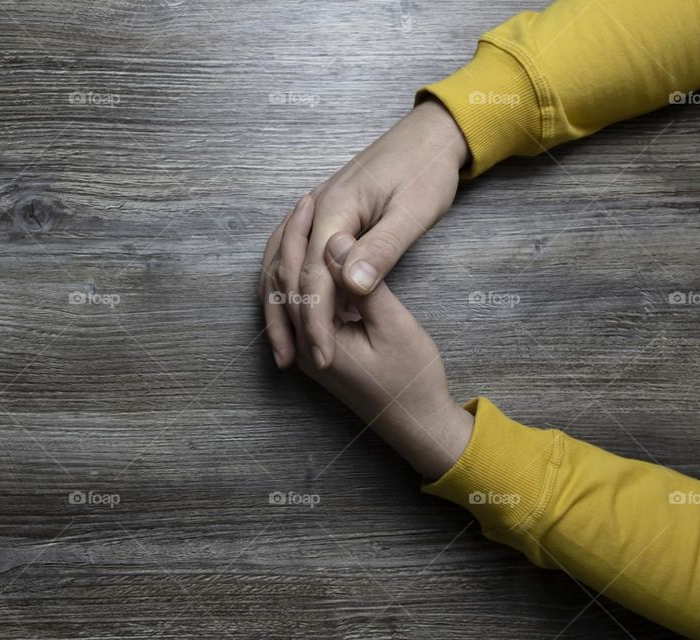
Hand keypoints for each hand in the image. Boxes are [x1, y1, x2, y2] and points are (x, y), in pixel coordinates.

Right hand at [260, 99, 468, 369]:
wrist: (429, 134)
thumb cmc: (426, 171)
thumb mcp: (413, 213)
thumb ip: (381, 250)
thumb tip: (350, 286)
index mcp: (335, 209)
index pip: (313, 276)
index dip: (316, 322)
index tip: (322, 358)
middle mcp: (315, 209)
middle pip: (284, 271)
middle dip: (289, 320)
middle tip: (293, 363)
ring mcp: (315, 209)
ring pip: (278, 263)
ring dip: (277, 305)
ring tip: (283, 346)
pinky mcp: (322, 214)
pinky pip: (290, 253)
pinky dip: (284, 283)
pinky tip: (290, 306)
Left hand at [272, 197, 472, 478]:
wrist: (417, 421)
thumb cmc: (412, 377)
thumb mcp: (394, 326)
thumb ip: (363, 285)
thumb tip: (334, 244)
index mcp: (314, 339)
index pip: (292, 277)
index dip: (300, 235)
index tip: (312, 199)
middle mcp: (300, 344)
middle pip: (282, 283)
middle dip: (292, 240)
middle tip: (307, 200)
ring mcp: (307, 348)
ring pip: (288, 293)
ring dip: (296, 255)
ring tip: (309, 218)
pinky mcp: (320, 346)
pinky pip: (302, 304)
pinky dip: (306, 275)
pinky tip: (321, 253)